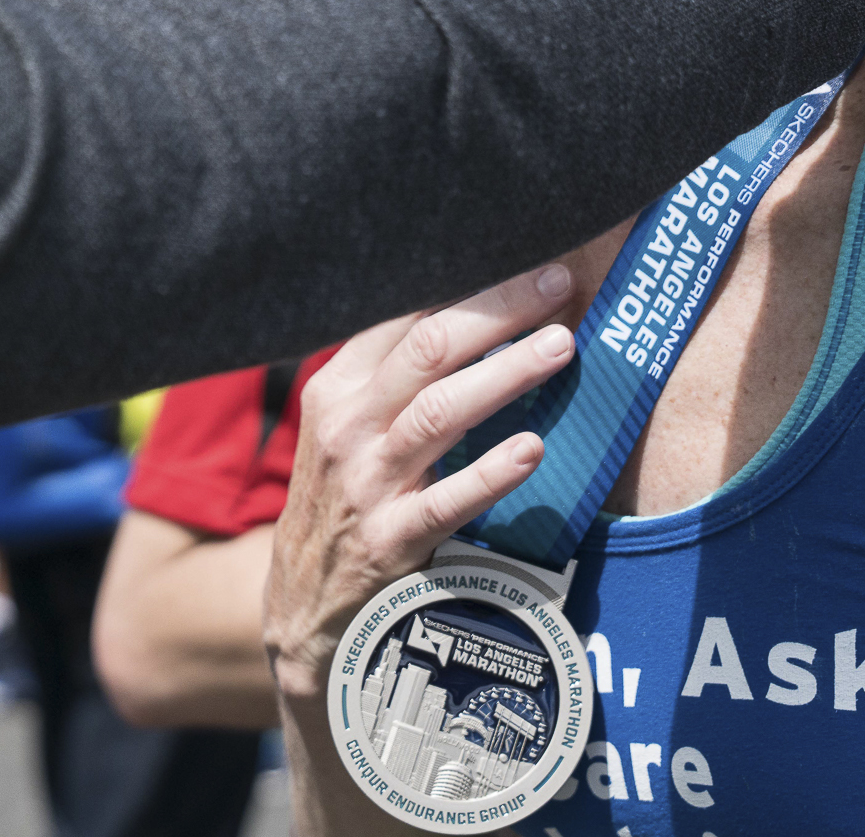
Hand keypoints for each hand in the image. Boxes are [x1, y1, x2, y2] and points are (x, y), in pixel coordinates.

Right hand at [263, 263, 576, 703]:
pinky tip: (533, 450)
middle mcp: (345, 424)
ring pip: (439, 412)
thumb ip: (396, 375)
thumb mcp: (348, 427)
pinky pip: (445, 502)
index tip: (524, 252)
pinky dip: (490, 473)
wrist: (302, 613)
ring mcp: (365, 484)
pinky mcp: (389, 543)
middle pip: (427, 348)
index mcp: (338, 386)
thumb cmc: (343, 502)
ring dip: (505, 374)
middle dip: (498, 308)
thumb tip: (477, 308)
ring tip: (562, 345)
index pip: (403, 314)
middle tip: (559, 280)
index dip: (468, 279)